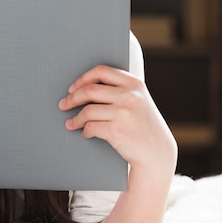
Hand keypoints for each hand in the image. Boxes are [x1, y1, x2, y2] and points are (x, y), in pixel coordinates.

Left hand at [58, 65, 175, 173]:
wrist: (157, 152)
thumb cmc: (143, 125)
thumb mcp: (139, 100)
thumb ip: (120, 88)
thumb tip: (85, 85)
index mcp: (133, 83)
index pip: (101, 71)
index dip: (83, 78)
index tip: (73, 88)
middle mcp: (130, 96)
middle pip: (90, 90)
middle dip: (72, 98)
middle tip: (64, 104)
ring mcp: (124, 113)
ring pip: (88, 110)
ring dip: (76, 118)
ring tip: (71, 123)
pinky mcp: (117, 131)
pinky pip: (90, 127)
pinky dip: (85, 131)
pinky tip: (86, 133)